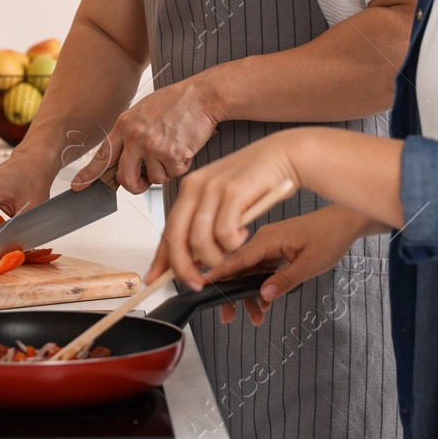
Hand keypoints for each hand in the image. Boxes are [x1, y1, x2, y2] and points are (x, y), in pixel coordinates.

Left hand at [71, 73, 223, 193]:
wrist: (203, 95)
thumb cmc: (177, 103)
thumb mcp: (144, 112)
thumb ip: (131, 134)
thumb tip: (125, 160)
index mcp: (124, 125)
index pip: (102, 155)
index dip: (89, 174)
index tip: (78, 186)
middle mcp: (135, 136)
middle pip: (125, 178)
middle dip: (136, 185)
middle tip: (145, 181)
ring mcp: (153, 146)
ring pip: (154, 178)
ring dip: (166, 170)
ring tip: (174, 147)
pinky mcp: (172, 154)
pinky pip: (174, 174)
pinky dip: (182, 165)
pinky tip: (185, 146)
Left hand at [144, 130, 311, 288]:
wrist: (282, 155)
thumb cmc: (255, 179)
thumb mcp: (221, 198)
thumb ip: (204, 221)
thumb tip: (190, 256)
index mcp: (189, 187)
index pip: (168, 229)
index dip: (160, 259)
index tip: (155, 278)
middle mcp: (196, 186)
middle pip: (177, 238)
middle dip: (184, 268)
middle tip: (197, 283)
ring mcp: (213, 188)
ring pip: (200, 241)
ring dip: (216, 257)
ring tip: (231, 250)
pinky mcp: (233, 192)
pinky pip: (224, 234)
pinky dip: (233, 243)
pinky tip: (243, 235)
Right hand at [203, 206, 382, 324]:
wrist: (346, 223)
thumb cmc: (331, 237)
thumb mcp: (311, 264)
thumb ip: (286, 280)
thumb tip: (264, 294)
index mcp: (268, 239)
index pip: (236, 259)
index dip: (217, 274)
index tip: (200, 285)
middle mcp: (264, 240)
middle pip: (239, 270)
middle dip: (233, 294)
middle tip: (228, 317)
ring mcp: (270, 245)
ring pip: (250, 273)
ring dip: (250, 295)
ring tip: (256, 317)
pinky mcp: (276, 250)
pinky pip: (261, 270)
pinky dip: (261, 287)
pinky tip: (266, 303)